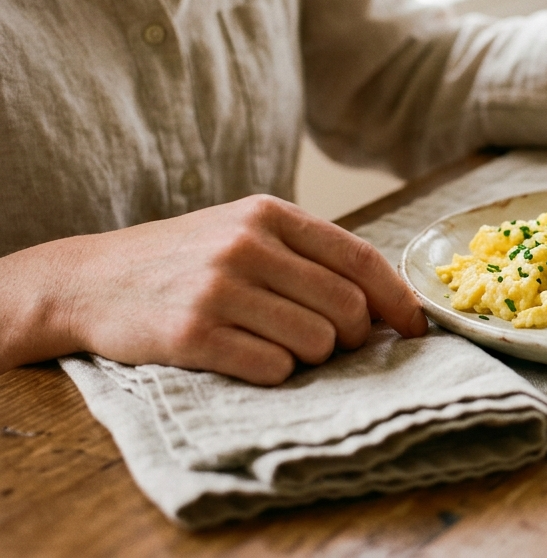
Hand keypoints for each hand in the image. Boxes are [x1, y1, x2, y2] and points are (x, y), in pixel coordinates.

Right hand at [0, 196, 425, 384]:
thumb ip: (308, 254)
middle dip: (354, 337)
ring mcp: (219, 289)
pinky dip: (275, 372)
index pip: (361, 258)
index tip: (416, 327)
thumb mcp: (244, 230)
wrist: (90, 279)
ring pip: (316, 342)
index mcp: (269, 214)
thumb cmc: (184, 258)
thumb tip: (383, 299)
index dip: (398, 298)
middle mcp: (247, 245)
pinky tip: (250, 358)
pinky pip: (273, 368)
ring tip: (279, 345)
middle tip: (334, 344)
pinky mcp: (193, 334)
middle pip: (347, 307)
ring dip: (312, 357)